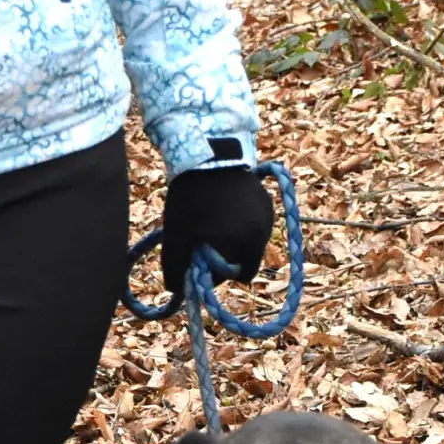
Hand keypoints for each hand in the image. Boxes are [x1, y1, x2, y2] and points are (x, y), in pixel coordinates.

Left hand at [161, 166, 273, 293]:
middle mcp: (264, 232)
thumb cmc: (190, 197)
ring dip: (235, 239)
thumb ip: (175, 266)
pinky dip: (242, 222)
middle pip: (247, 258)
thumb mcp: (176, 234)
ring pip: (251, 241)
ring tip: (213, 220)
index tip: (202, 257)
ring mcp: (268, 215)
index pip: (242, 275)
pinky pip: (256, 223)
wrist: (207, 153)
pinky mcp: (266, 200)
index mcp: (246, 245)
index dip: (220, 273)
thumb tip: (176, 290)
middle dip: (227, 255)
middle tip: (205, 238)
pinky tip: (224, 207)